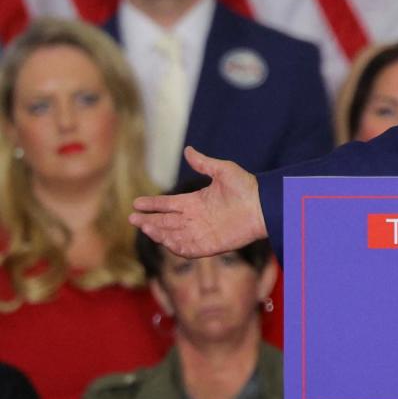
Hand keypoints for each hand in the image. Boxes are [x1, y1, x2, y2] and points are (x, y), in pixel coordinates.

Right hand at [129, 146, 266, 257]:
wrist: (264, 205)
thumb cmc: (247, 186)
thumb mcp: (223, 170)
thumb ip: (203, 163)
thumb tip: (188, 149)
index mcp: (196, 202)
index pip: (169, 204)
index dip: (153, 204)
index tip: (136, 203)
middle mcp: (196, 218)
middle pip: (166, 221)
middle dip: (149, 220)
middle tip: (133, 217)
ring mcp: (202, 232)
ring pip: (173, 235)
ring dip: (158, 232)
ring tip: (145, 226)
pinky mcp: (210, 245)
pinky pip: (188, 249)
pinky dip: (175, 246)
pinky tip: (164, 239)